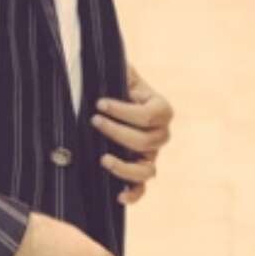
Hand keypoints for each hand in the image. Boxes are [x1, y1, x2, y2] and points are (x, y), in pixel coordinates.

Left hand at [91, 63, 173, 204]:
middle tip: (93, 121)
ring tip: (102, 159)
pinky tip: (117, 196)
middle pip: (145, 141)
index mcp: (161, 108)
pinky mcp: (139, 171)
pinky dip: (133, 194)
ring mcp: (151, 155)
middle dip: (117, 132)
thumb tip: (106, 59)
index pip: (148, 115)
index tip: (99, 103)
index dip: (123, 111)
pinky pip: (142, 188)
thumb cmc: (112, 82)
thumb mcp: (116, 70)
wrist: (106, 101)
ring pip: (148, 170)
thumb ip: (116, 65)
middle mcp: (161, 134)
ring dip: (125, 167)